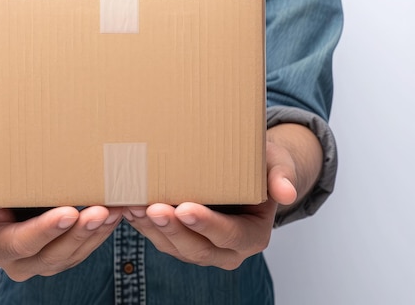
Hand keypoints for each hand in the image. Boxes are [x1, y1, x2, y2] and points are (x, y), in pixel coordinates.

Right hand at [0, 156, 122, 281]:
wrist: (3, 185)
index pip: (22, 242)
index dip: (45, 230)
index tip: (68, 213)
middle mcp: (18, 262)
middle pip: (52, 255)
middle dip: (78, 234)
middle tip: (100, 212)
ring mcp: (42, 262)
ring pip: (73, 255)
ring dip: (96, 234)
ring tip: (114, 210)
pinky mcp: (62, 255)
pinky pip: (83, 249)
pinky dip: (100, 232)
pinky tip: (114, 214)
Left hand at [124, 123, 321, 269]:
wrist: (245, 173)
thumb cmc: (261, 167)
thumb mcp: (277, 165)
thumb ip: (281, 176)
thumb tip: (288, 193)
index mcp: (252, 236)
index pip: (229, 236)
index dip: (207, 225)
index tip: (185, 208)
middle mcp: (226, 250)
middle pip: (196, 248)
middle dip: (171, 228)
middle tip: (152, 207)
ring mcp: (200, 248)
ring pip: (172, 246)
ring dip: (151, 228)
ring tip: (133, 204)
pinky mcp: (179, 240)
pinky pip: (159, 238)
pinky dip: (142, 223)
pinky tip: (127, 206)